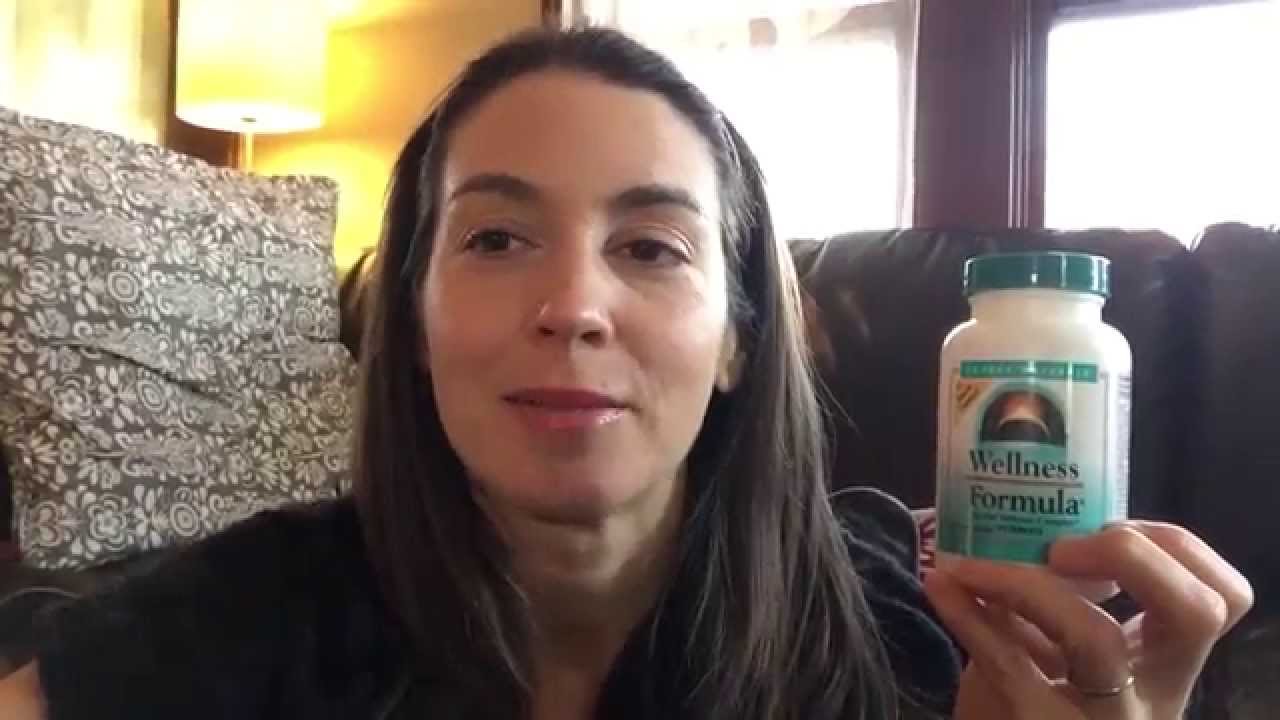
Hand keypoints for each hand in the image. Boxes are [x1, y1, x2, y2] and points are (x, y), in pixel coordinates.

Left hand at [923, 522, 1253, 718]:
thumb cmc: (1030, 694)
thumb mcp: (1062, 646)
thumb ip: (1066, 593)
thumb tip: (1038, 521)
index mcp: (1164, 664)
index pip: (1221, 598)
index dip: (1177, 548)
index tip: (1113, 523)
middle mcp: (1151, 693)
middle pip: (1195, 613)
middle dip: (1134, 554)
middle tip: (1062, 545)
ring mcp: (1101, 716)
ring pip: (1098, 639)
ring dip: (1027, 582)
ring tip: (974, 564)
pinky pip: (1008, 663)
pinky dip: (968, 615)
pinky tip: (941, 586)